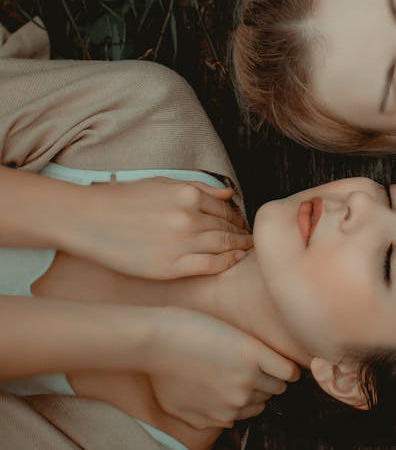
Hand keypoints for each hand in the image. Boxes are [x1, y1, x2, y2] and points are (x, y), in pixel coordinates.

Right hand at [74, 177, 252, 278]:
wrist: (88, 220)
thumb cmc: (123, 200)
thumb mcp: (162, 183)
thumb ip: (199, 187)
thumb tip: (230, 192)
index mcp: (187, 194)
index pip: (225, 208)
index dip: (237, 218)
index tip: (242, 225)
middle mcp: (188, 217)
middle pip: (227, 227)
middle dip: (242, 234)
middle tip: (252, 241)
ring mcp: (181, 243)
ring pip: (223, 246)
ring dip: (239, 248)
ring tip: (247, 251)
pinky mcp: (170, 267)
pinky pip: (210, 266)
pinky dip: (226, 263)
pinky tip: (233, 261)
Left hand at [148, 308, 299, 429]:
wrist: (156, 341)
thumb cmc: (161, 371)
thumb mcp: (175, 408)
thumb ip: (202, 421)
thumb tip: (225, 423)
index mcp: (223, 415)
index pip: (252, 410)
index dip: (251, 396)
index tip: (249, 384)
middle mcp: (238, 402)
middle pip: (266, 397)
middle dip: (262, 386)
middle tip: (257, 370)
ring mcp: (248, 378)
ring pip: (278, 384)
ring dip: (276, 376)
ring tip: (269, 364)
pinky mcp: (253, 353)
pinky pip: (286, 369)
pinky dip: (288, 368)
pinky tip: (281, 361)